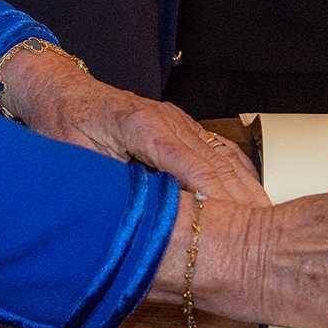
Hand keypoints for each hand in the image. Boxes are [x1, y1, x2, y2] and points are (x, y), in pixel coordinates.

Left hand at [0, 45, 264, 203]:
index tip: (232, 226)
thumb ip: (102, 185)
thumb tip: (125, 221)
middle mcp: (169, 120)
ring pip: (223, 157)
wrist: (62, 91)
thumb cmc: (63, 123)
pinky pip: (219, 151)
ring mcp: (180, 122)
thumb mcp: (72, 158)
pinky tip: (251, 198)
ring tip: (265, 225)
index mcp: (143, 125)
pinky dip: (238, 176)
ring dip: (245, 190)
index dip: (215, 196)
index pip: (190, 163)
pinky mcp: (183, 129)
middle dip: (240, 199)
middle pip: (216, 162)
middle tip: (261, 236)